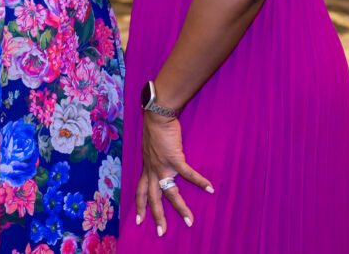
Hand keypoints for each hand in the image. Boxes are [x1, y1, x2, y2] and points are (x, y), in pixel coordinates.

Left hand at [136, 112, 212, 236]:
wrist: (157, 116)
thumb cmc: (155, 129)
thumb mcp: (150, 148)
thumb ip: (154, 158)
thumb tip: (161, 161)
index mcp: (147, 168)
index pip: (141, 191)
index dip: (140, 206)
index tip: (139, 220)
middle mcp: (152, 170)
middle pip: (153, 198)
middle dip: (157, 217)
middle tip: (161, 233)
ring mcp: (162, 166)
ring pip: (170, 193)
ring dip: (180, 208)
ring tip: (190, 221)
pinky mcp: (174, 159)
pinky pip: (188, 175)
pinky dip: (200, 182)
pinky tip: (210, 188)